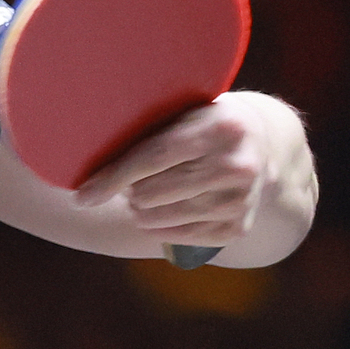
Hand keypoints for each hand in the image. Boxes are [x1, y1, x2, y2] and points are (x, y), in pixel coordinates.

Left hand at [70, 92, 272, 249]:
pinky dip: (159, 228)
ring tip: (143, 196)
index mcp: (221, 127)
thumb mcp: (184, 112)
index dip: (113, 178)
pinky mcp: (238, 227)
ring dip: (142, 211)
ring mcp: (241, 200)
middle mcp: (238, 165)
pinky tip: (159, 212)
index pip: (153, 157)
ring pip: (162, 218)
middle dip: (130, 192)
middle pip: (153, 193)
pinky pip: (178, 237)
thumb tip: (82, 161)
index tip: (82, 197)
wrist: (267, 147)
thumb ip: (145, 129)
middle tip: (131, 185)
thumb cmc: (202, 124)